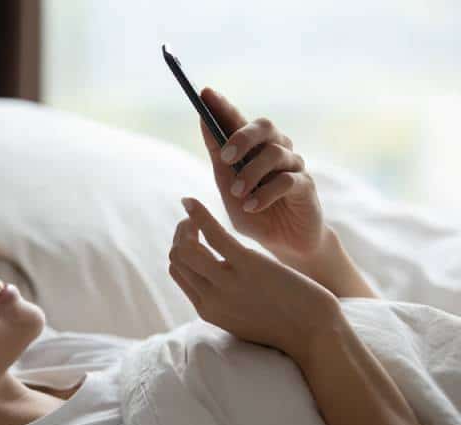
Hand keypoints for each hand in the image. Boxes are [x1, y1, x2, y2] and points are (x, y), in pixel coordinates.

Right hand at [169, 197, 340, 361]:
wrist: (315, 334)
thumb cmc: (286, 325)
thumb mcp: (244, 319)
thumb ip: (226, 300)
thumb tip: (218, 283)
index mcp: (209, 310)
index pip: (177, 273)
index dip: (179, 249)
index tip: (192, 236)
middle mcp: (212, 298)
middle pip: (177, 258)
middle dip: (180, 234)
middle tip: (193, 222)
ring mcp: (228, 283)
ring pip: (186, 248)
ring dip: (187, 225)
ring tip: (195, 215)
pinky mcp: (249, 266)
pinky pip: (213, 236)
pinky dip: (198, 215)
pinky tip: (191, 201)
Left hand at [198, 87, 328, 261]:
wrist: (282, 245)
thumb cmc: (254, 213)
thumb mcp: (228, 189)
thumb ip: (218, 160)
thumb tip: (204, 125)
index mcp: (252, 148)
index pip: (237, 119)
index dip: (222, 105)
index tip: (205, 93)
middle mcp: (275, 149)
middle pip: (264, 126)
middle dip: (241, 137)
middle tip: (224, 158)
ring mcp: (293, 165)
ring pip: (274, 153)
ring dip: (250, 173)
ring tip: (238, 194)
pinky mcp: (306, 185)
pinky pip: (287, 180)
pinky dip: (265, 194)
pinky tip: (252, 206)